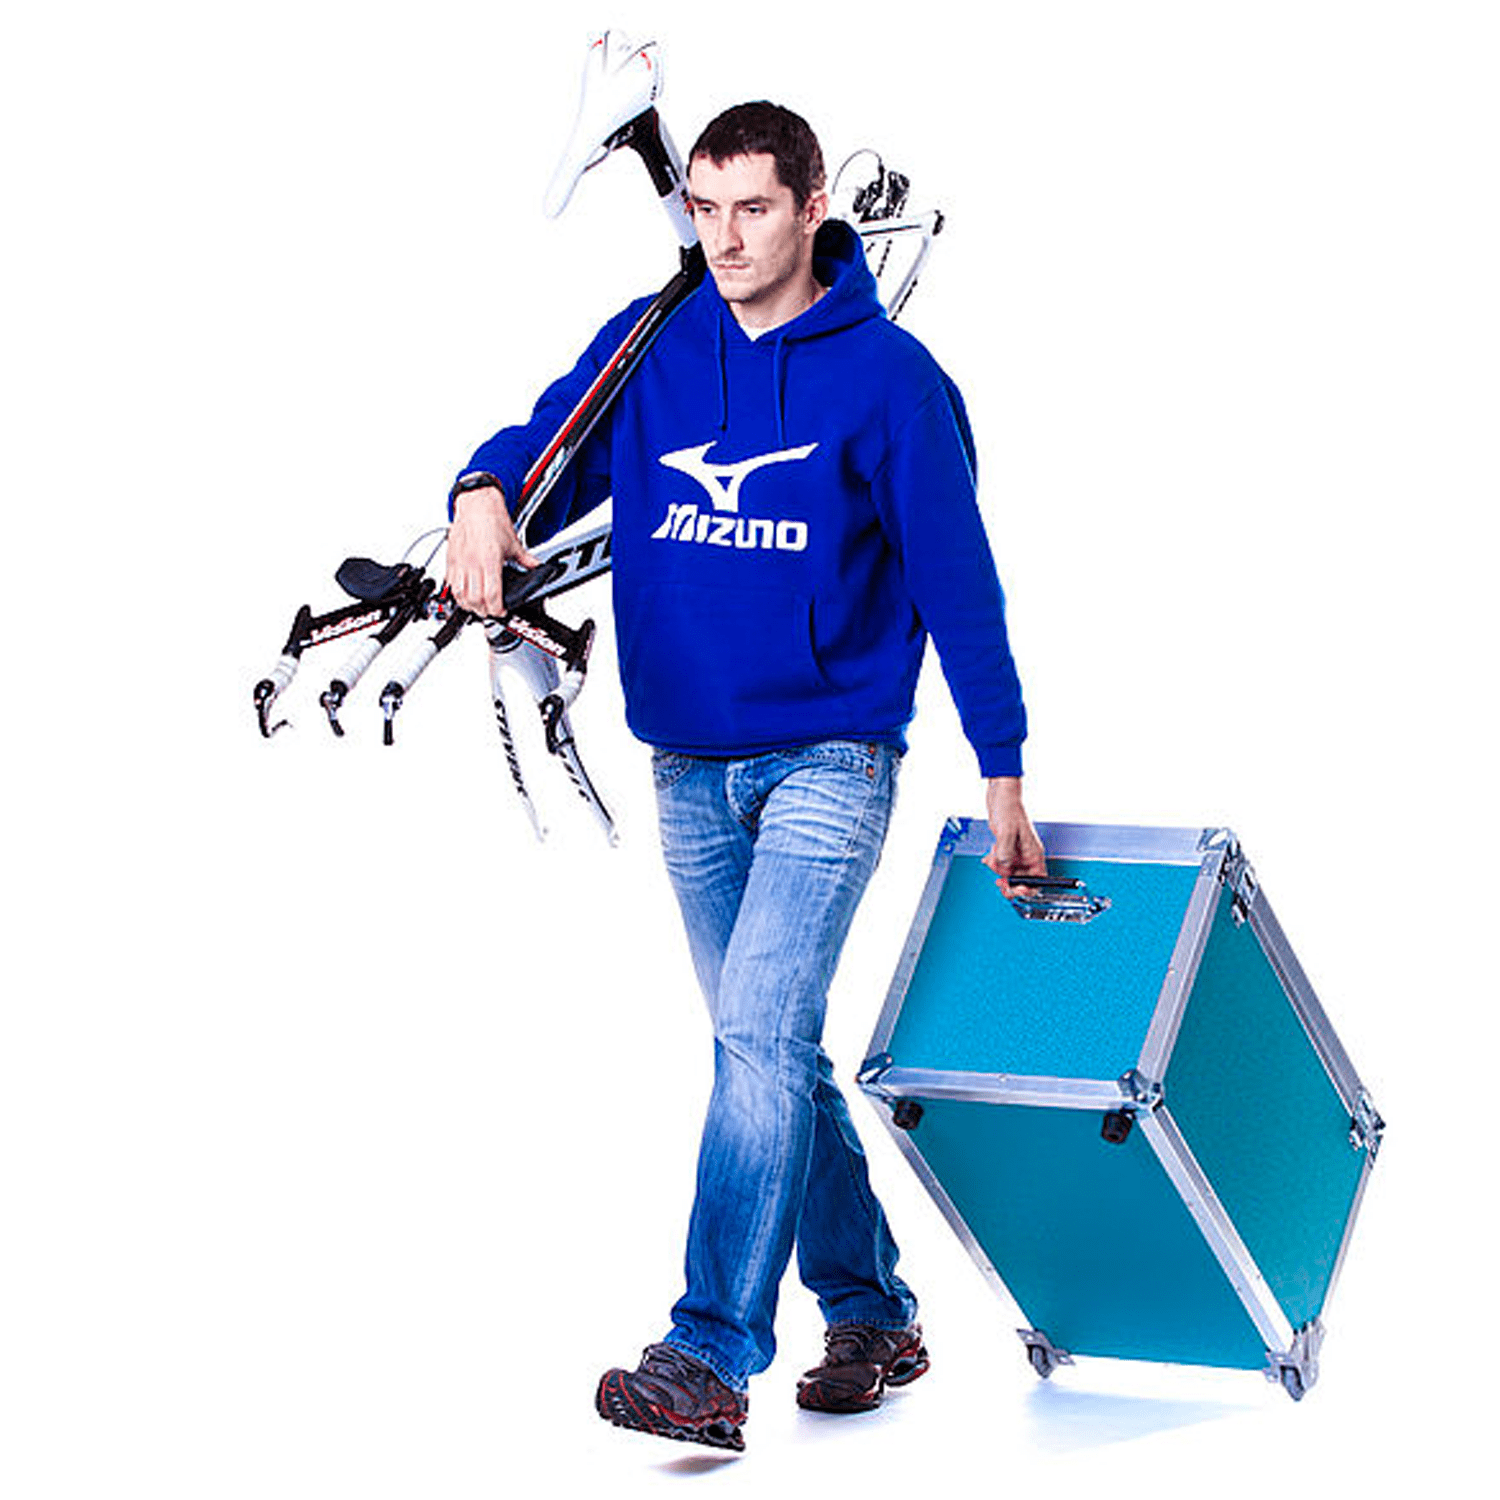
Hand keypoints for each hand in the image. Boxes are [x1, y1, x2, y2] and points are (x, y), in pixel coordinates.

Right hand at [444, 485, 539, 616]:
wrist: (476, 503)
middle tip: (491, 610)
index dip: (497, 609)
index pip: (492, 595)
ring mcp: (460, 562)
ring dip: (469, 605)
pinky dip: (457, 594)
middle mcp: (473, 563)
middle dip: (484, 611)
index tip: (502, 611)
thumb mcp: (514, 542)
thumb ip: (526, 560)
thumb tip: (538, 568)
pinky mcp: (451, 559)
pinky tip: (465, 595)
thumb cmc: (492, 519)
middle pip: (475, 599)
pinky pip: (450, 583)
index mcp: (490, 560)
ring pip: (459, 594)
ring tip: (478, 606)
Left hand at [981, 776, 1046, 894]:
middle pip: (1022, 880)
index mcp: (1033, 853)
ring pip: (1009, 873)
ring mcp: (1016, 852)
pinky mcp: (1006, 849)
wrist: (1000, 797)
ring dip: (998, 869)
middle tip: (999, 882)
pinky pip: (1001, 863)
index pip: (1039, 879)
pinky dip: (994, 862)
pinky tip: (989, 856)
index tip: (1015, 889)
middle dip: (1008, 881)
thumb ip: (1005, 852)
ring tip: (992, 858)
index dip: (1028, 888)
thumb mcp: (1007, 832)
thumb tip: (1004, 868)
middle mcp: (1026, 855)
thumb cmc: (1009, 808)